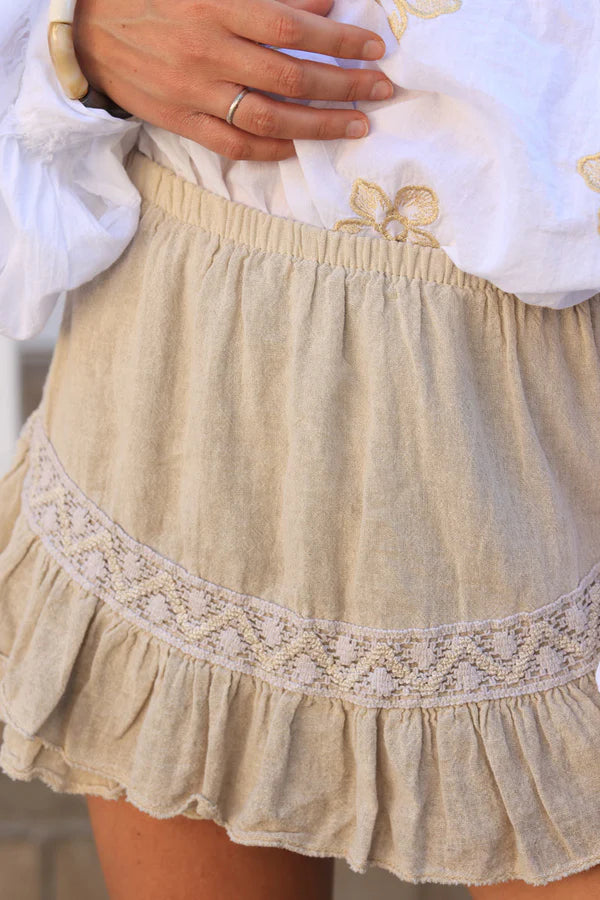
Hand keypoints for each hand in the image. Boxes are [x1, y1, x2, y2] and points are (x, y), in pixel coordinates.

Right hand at [72, 0, 392, 160]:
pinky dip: (270, 148)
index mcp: (215, 5)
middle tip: (382, 89)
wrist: (88, 28)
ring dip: (319, 125)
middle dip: (344, 85)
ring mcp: (194, 93)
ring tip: (357, 125)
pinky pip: (233, 144)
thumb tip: (321, 2)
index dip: (337, 39)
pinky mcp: (181, 122)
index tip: (374, 46)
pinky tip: (300, 146)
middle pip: (290, 78)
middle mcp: (208, 53)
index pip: (291, 28)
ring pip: (269, 118)